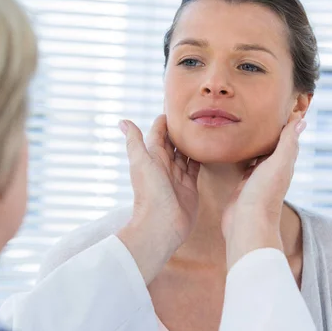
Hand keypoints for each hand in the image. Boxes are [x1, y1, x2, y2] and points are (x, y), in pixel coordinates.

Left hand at [117, 114, 199, 283]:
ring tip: (206, 126)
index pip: (159, 133)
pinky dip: (200, 158)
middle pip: (173, 142)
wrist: (161, 225)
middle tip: (198, 113)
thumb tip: (122, 121)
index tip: (178, 105)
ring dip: (192, 142)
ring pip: (185, 153)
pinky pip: (195, 168)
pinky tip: (209, 148)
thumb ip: (135, 142)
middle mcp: (164, 165)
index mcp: (152, 156)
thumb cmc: (149, 194)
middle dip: (182, 129)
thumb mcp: (141, 162)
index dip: (166, 120)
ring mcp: (177, 176)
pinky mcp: (190, 186)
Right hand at [222, 116, 305, 268]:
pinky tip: (234, 151)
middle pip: (273, 148)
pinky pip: (244, 167)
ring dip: (255, 144)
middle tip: (262, 114)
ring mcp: (257, 180)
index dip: (286, 125)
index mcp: (283, 165)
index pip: (287, 140)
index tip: (282, 108)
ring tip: (247, 128)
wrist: (246, 223)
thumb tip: (301, 120)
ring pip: (258, 157)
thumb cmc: (263, 194)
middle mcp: (272, 172)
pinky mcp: (243, 187)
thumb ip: (288, 143)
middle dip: (270, 133)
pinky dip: (242, 157)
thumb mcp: (278, 164)